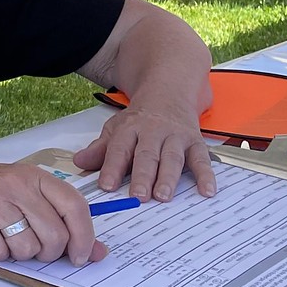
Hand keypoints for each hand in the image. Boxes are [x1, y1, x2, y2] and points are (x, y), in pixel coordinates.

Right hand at [0, 153, 104, 266]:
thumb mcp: (26, 195)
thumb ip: (61, 220)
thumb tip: (96, 251)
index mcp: (36, 176)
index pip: (75, 207)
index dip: (84, 237)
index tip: (81, 256)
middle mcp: (16, 182)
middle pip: (53, 235)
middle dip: (47, 254)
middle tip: (34, 248)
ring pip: (26, 248)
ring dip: (18, 254)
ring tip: (5, 237)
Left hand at [73, 101, 215, 202]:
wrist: (168, 91)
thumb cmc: (140, 118)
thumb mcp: (116, 128)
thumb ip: (100, 149)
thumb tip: (79, 162)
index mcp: (129, 128)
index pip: (118, 149)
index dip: (111, 168)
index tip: (107, 186)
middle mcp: (153, 131)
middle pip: (146, 155)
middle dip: (142, 176)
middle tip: (138, 196)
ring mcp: (175, 136)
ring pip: (172, 157)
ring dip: (168, 177)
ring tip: (164, 196)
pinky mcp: (194, 141)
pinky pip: (201, 159)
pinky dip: (206, 175)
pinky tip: (206, 190)